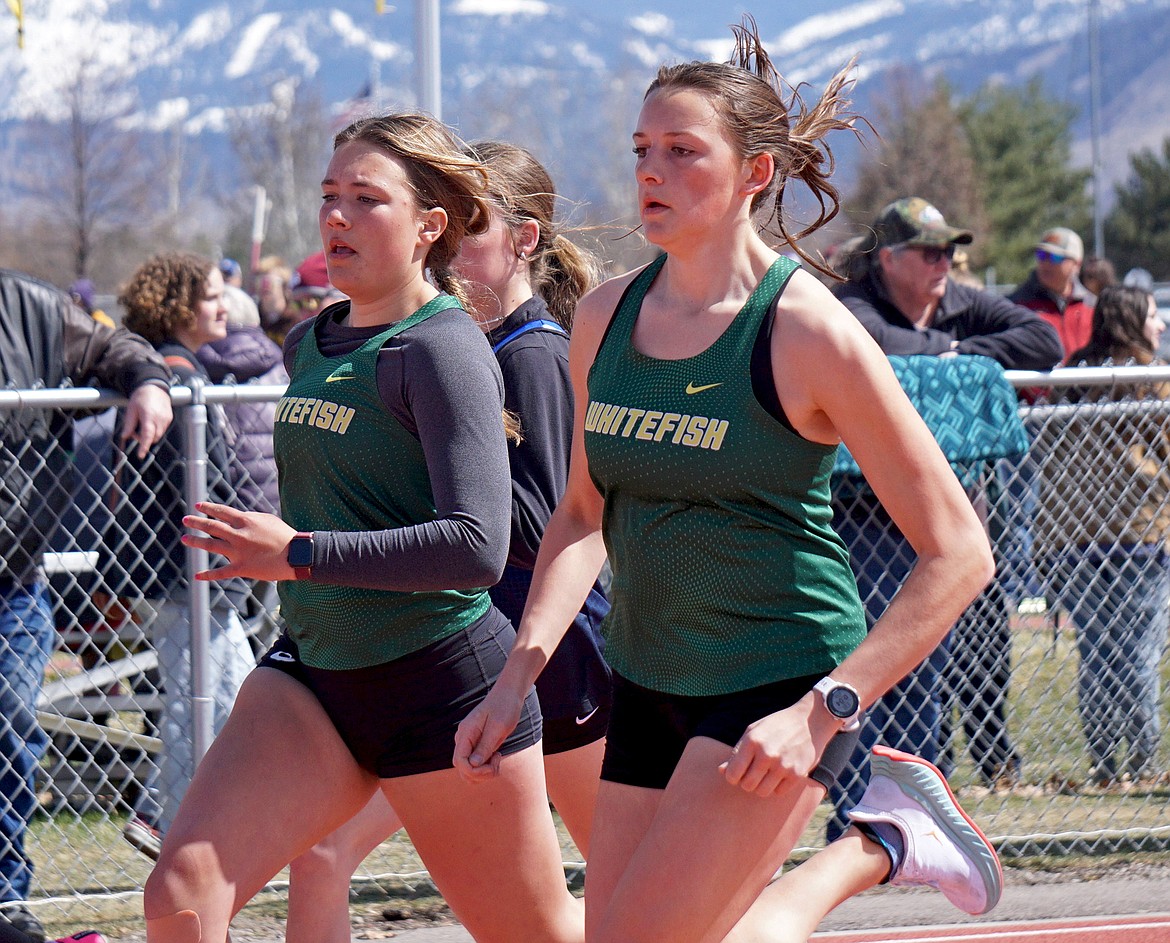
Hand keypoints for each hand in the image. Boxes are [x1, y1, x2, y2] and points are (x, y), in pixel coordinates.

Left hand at [121, 384, 172, 457]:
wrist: (154, 387)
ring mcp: (166, 419)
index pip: (147, 435)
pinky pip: (162, 429)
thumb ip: (129, 424)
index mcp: (149, 415)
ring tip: (143, 425)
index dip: (144, 446)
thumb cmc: (141, 398)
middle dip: (144, 439)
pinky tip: (151, 421)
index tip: (140, 455)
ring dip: (150, 435)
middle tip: (134, 432)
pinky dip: (156, 430)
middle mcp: (160, 418)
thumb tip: (125, 437)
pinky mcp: (170, 418)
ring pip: (158, 435)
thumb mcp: (131, 409)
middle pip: (153, 437)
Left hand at [181, 501, 297, 580]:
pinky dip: (208, 575)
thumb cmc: (285, 535)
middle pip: (212, 526)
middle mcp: (239, 535)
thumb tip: (237, 518)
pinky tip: (197, 575)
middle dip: (197, 522)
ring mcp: (238, 552)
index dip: (208, 508)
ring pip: (211, 546)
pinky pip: (220, 572)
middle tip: (186, 519)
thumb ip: (250, 518)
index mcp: (246, 521)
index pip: (222, 511)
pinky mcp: (241, 568)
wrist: (297, 555)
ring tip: (185, 538)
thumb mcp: (268, 520)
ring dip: (196, 541)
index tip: (197, 506)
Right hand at [453, 682, 527, 782]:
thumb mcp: (498, 727)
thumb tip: (473, 764)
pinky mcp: (476, 746)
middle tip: (497, 763)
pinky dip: (486, 768)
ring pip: (469, 771)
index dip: (474, 771)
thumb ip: (485, 745)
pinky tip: (497, 756)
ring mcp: (469, 744)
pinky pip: (476, 765)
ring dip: (484, 773)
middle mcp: (463, 740)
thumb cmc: (505, 707)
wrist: (508, 695)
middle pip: (463, 769)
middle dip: (480, 774)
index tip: (492, 767)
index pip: (460, 762)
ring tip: (497, 759)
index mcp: (466, 733)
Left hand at [718, 694, 832, 797]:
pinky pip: (779, 792)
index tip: (738, 772)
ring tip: (766, 773)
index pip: (733, 774)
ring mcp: (783, 765)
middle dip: (747, 782)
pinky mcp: (797, 774)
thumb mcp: (752, 731)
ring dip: (761, 785)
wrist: (808, 721)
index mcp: (752, 741)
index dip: (733, 776)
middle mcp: (767, 754)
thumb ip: (737, 752)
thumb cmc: (775, 726)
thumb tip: (722, 771)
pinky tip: (779, 773)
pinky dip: (777, 786)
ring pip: (762, 792)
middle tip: (753, 772)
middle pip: (747, 786)